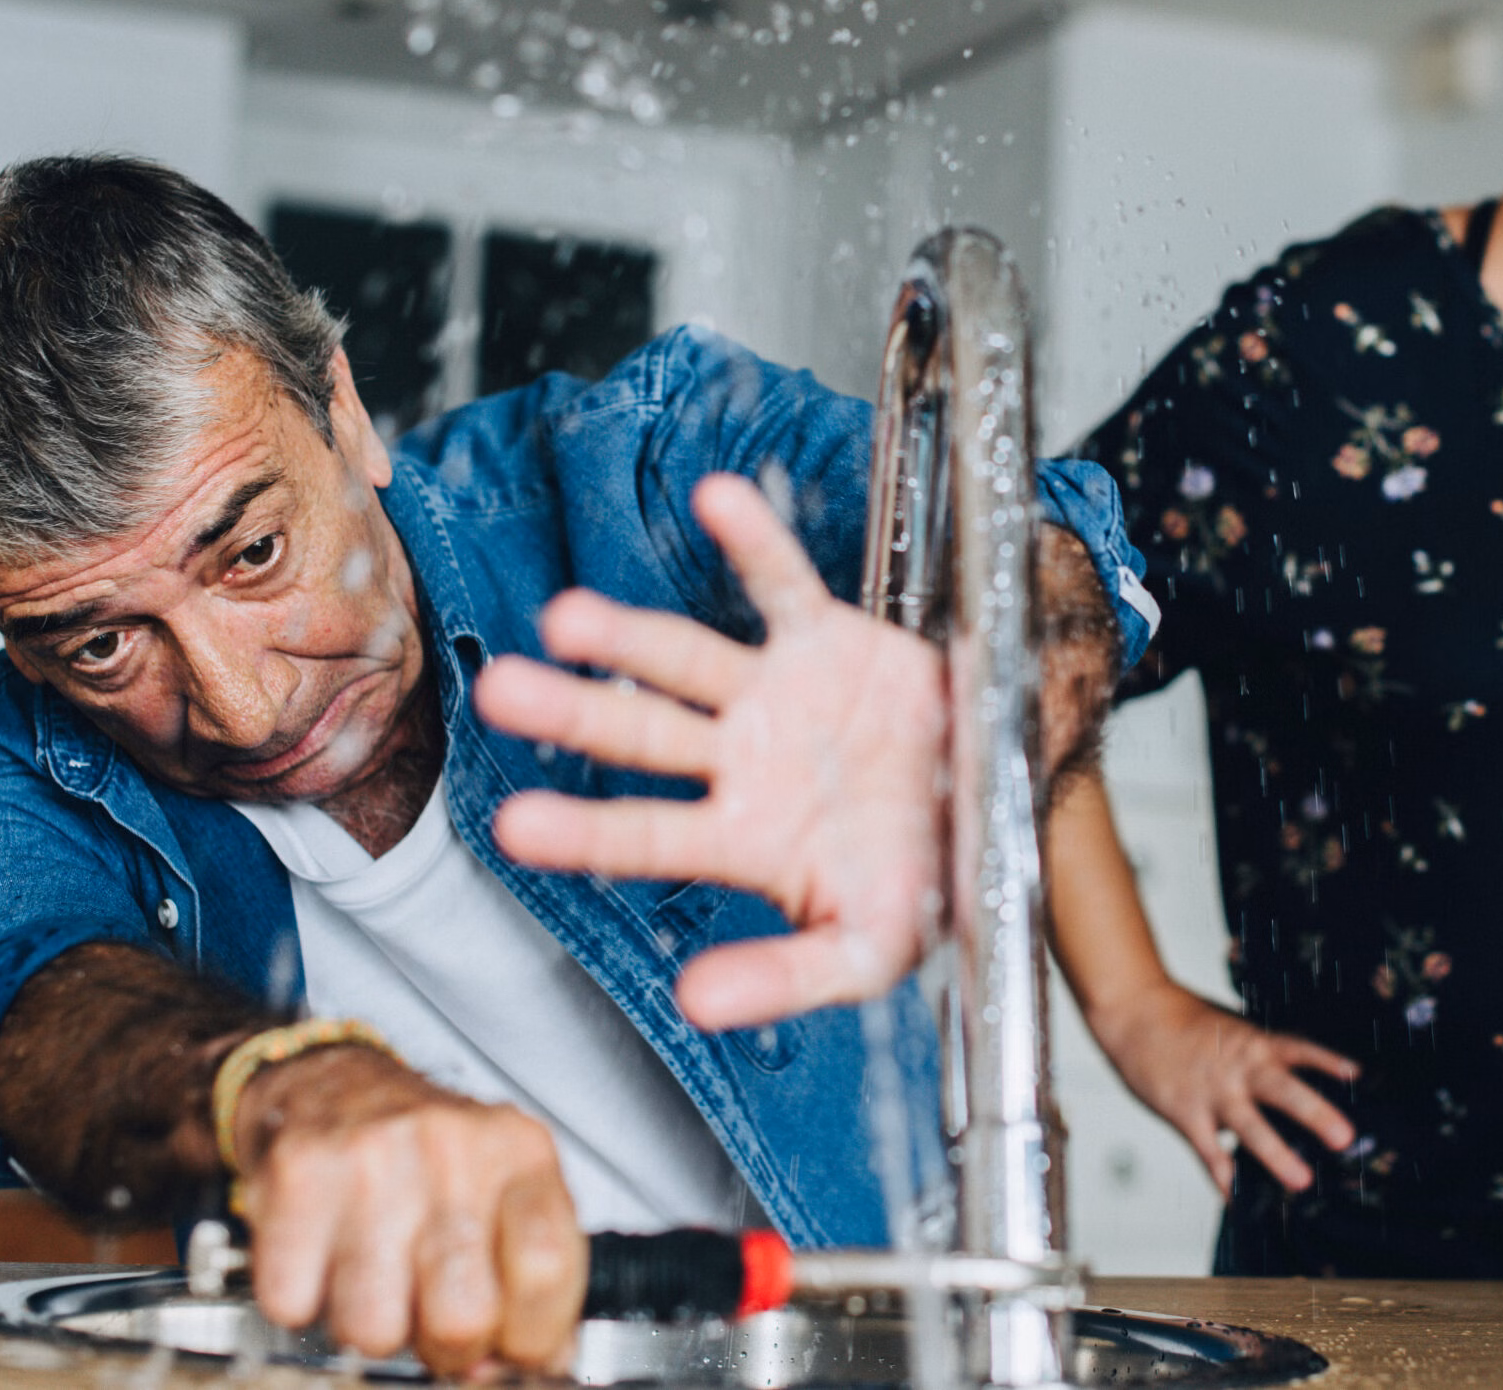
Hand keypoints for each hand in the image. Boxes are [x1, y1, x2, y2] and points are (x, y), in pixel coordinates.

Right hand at [231, 1045, 585, 1377]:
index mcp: (520, 1153)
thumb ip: (534, 1278)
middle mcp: (452, 1147)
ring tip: (376, 1278)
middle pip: (463, 1314)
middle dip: (447, 1345)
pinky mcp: (299, 1174)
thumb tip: (537, 1364)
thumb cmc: (427, 1156)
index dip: (530, 1335)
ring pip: (373, 1327)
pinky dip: (301, 1300)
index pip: (548, 1268)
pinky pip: (294, 1303)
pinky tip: (324, 1258)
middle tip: (432, 1314)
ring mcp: (373, 1157)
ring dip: (370, 1325)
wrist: (332, 1086)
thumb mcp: (506, 1192)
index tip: (510, 1344)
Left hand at [475, 471, 946, 1031]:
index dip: (584, 832)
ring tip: (567, 617)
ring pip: (686, 658)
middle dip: (574, 713)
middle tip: (502, 693)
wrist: (1000, 809)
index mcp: (742, 838)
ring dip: (629, 636)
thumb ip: (784, 978)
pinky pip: (783, 584)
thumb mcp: (866, 953)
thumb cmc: (925, 886)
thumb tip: (693, 1004)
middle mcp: (740, 759)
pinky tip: (716, 497)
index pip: (646, 835)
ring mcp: (775, 695)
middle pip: (641, 734)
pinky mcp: (824, 639)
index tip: (511, 827)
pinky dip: (753, 541)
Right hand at [1089, 980, 1358, 1194]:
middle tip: (1343, 1137)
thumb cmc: (1184, 1020)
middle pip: (1283, 1090)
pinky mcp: (1185, 1112)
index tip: (1357, 1075)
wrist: (1135, 1011)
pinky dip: (1223, 1177)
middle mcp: (1238, 1067)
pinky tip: (1236, 1198)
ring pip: (1250, 1127)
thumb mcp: (1230, 1027)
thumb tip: (1290, 1078)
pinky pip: (1208, 1152)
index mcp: (1253, 1042)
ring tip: (1300, 1181)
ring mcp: (1212, 1092)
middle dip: (1315, 1114)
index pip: (1298, 1050)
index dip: (1327, 1062)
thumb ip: (1259, 1054)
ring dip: (1277, 1155)